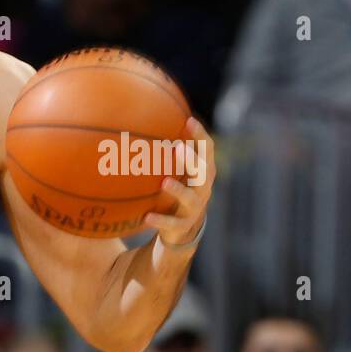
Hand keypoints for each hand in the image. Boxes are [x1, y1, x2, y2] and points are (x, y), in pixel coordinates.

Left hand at [143, 117, 215, 248]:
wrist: (179, 230)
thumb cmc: (175, 192)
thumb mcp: (173, 172)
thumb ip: (166, 153)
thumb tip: (143, 123)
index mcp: (202, 173)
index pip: (207, 151)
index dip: (200, 136)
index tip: (189, 121)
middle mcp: (202, 189)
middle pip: (204, 173)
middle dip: (193, 161)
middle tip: (179, 149)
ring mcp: (194, 209)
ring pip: (190, 198)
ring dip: (178, 190)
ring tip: (164, 182)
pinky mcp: (182, 226)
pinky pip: (171, 223)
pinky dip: (160, 220)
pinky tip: (146, 217)